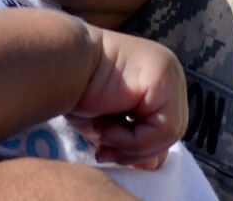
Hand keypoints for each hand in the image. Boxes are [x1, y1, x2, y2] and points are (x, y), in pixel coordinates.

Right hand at [67, 29, 185, 167]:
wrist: (60, 66)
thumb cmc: (78, 92)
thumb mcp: (110, 127)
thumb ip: (135, 143)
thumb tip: (154, 165)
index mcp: (159, 81)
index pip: (165, 127)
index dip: (139, 148)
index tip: (105, 152)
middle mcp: (170, 73)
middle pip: (171, 131)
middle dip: (136, 150)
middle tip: (104, 152)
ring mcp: (169, 72)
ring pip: (170, 133)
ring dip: (133, 147)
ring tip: (104, 137)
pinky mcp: (163, 77)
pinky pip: (163, 127)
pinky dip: (135, 141)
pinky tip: (108, 130)